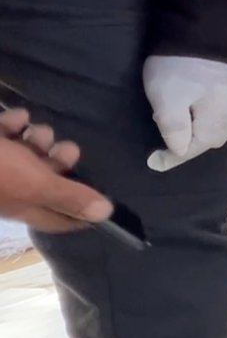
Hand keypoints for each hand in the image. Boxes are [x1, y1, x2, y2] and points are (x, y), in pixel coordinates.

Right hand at [0, 108, 108, 231]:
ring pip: (32, 151)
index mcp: (24, 206)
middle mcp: (12, 188)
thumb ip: (67, 196)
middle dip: (61, 159)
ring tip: (31, 131)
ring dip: (38, 137)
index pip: (61, 218)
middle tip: (64, 149)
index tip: (104, 193)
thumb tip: (105, 213)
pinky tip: (12, 119)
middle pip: (50, 177)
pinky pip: (9, 132)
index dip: (83, 208)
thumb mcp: (32, 184)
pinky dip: (14, 124)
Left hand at [142, 56, 226, 170]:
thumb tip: (179, 151)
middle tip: (171, 122)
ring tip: (193, 115)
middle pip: (208, 142)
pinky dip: (226, 118)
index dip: (170, 156)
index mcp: (216, 125)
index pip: (190, 151)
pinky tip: (216, 108)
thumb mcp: (165, 98)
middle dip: (190, 138)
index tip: (153, 160)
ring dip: (208, 128)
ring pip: (224, 130)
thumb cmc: (179, 68)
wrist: (203, 33)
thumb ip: (173, 128)